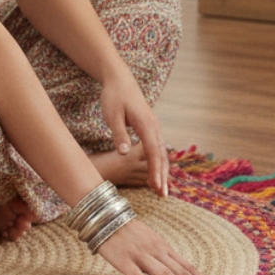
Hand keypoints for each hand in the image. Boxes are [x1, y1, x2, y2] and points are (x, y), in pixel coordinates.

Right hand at [96, 218, 221, 274]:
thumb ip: (161, 254)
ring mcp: (141, 256)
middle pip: (182, 272)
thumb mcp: (149, 239)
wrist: (104, 215)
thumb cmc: (126, 230)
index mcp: (164, 247)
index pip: (188, 267)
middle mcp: (157, 251)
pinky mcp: (124, 261)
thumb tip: (175, 270)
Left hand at [100, 75, 169, 196]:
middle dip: (162, 176)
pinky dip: (158, 162)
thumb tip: (124, 152)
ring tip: (160, 189)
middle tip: (163, 195)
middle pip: (161, 155)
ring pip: (161, 153)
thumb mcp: (112, 115)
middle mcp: (154, 126)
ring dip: (161, 171)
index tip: (156, 186)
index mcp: (146, 124)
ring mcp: (153, 127)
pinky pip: (157, 148)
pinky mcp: (150, 127)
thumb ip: (119, 134)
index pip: (153, 152)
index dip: (155, 171)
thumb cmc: (113, 97)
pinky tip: (156, 173)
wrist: (119, 80)